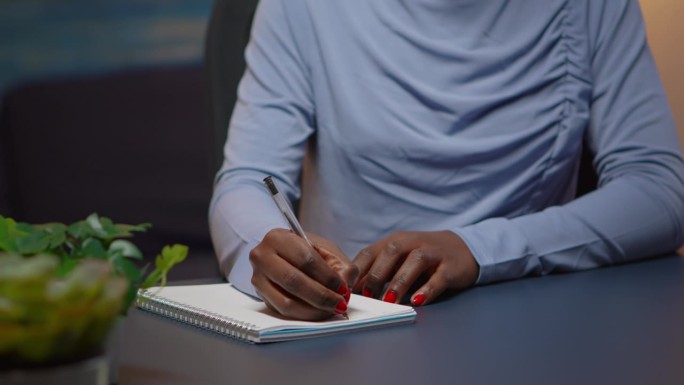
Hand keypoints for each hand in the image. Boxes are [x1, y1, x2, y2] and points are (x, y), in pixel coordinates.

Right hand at [249, 229, 358, 319]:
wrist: (281, 254)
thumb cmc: (304, 250)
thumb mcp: (325, 250)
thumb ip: (341, 266)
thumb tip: (344, 288)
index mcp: (278, 238)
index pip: (305, 260)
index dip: (327, 277)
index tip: (343, 288)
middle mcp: (262, 257)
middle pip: (294, 282)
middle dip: (321, 296)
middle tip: (340, 303)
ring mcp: (257, 278)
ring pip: (286, 302)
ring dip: (313, 310)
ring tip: (331, 309)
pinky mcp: (260, 296)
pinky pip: (283, 312)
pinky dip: (304, 315)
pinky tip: (318, 312)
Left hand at [353, 231, 478, 305]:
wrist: (463, 249)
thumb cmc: (423, 258)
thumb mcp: (399, 261)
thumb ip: (379, 272)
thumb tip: (354, 289)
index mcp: (395, 242)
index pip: (370, 252)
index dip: (357, 270)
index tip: (346, 288)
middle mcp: (412, 243)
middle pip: (391, 253)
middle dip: (376, 275)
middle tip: (368, 296)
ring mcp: (433, 253)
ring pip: (414, 262)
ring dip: (399, 282)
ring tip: (389, 300)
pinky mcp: (450, 267)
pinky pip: (438, 278)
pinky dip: (427, 290)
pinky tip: (418, 300)